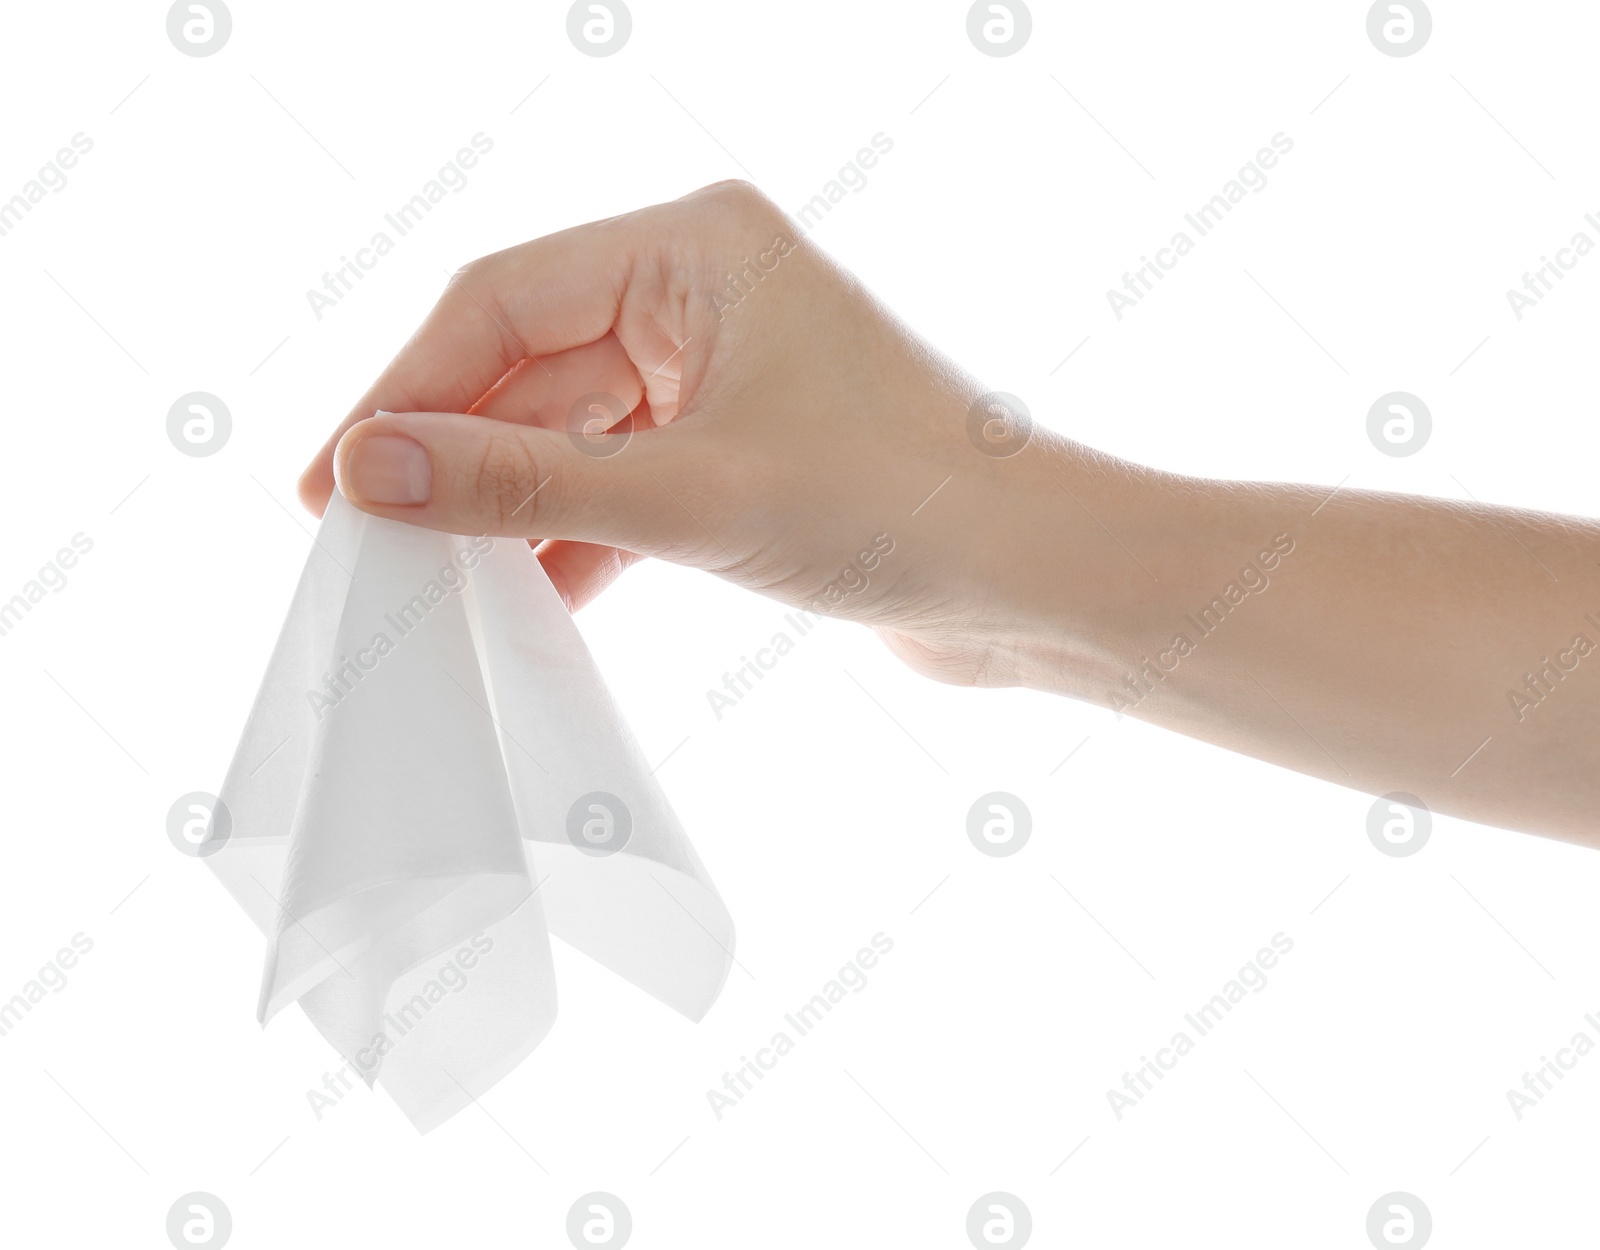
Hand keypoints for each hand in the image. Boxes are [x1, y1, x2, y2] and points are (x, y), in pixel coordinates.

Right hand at [298, 180, 1097, 686]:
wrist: (1034, 583)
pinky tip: (527, 596)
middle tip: (365, 540)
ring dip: (508, 503)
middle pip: (526, 365)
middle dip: (450, 453)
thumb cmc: (900, 504)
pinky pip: (622, 480)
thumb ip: (521, 480)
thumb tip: (367, 470)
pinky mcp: (740, 447)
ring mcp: (722, 370)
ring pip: (570, 429)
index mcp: (697, 246)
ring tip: (431, 581)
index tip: (329, 483)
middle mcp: (705, 292)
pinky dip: (574, 535)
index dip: (402, 390)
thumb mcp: (688, 495)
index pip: (499, 299)